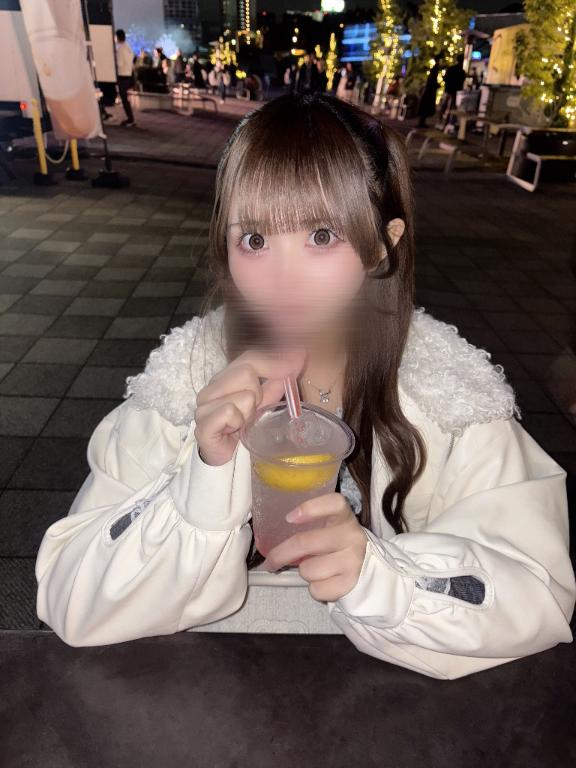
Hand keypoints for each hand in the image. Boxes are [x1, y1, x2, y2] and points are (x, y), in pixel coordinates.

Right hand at [195, 350, 303, 465]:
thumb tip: (295, 359)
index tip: (299, 359)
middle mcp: (211, 388)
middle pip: (247, 372)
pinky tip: (233, 430)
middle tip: (253, 411)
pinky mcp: (202, 424)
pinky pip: (230, 412)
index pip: (250, 357)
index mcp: (224, 379)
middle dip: (258, 394)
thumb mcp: (263, 403)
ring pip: (242, 395)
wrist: (227, 459)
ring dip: (248, 413)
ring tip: (242, 424)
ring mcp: (204, 406)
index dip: (275, 360)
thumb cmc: (243, 428)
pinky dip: (237, 422)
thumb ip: (275, 383)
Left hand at [264, 493, 367, 602]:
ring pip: (308, 569)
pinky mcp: (351, 583)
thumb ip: (310, 526)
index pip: (333, 504)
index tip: (289, 517)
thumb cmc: (338, 545)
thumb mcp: (331, 528)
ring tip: (316, 568)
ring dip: (304, 572)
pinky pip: (317, 589)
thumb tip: (275, 540)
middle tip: (271, 561)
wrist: (367, 568)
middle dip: (280, 554)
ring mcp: (353, 560)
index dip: (310, 508)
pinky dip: (315, 588)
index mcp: (344, 517)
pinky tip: (326, 580)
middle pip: (305, 542)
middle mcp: (351, 536)